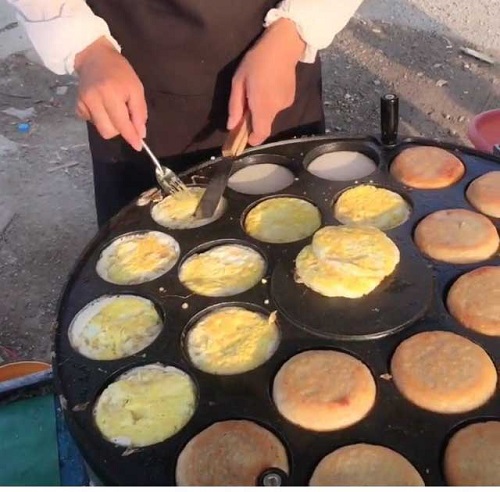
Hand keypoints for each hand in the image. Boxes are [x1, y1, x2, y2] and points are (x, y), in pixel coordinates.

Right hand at [74, 37, 146, 150]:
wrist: (94, 56)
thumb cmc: (120, 72)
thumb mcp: (136, 89)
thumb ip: (139, 113)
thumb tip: (140, 134)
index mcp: (111, 93)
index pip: (122, 123)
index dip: (131, 136)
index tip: (138, 146)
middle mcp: (94, 99)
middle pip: (109, 132)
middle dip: (120, 130)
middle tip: (125, 117)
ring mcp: (83, 103)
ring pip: (100, 129)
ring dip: (111, 124)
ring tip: (113, 109)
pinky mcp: (77, 106)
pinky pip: (92, 122)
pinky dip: (101, 119)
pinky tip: (103, 106)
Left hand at [227, 19, 304, 145]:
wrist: (284, 45)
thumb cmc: (256, 61)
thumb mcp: (238, 82)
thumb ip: (235, 106)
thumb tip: (231, 126)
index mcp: (262, 106)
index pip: (261, 134)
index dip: (253, 139)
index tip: (245, 137)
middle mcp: (276, 109)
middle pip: (264, 124)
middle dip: (254, 120)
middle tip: (247, 104)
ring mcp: (286, 104)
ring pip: (270, 115)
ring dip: (262, 109)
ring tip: (258, 90)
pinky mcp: (291, 98)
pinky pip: (277, 106)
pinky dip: (271, 102)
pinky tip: (269, 86)